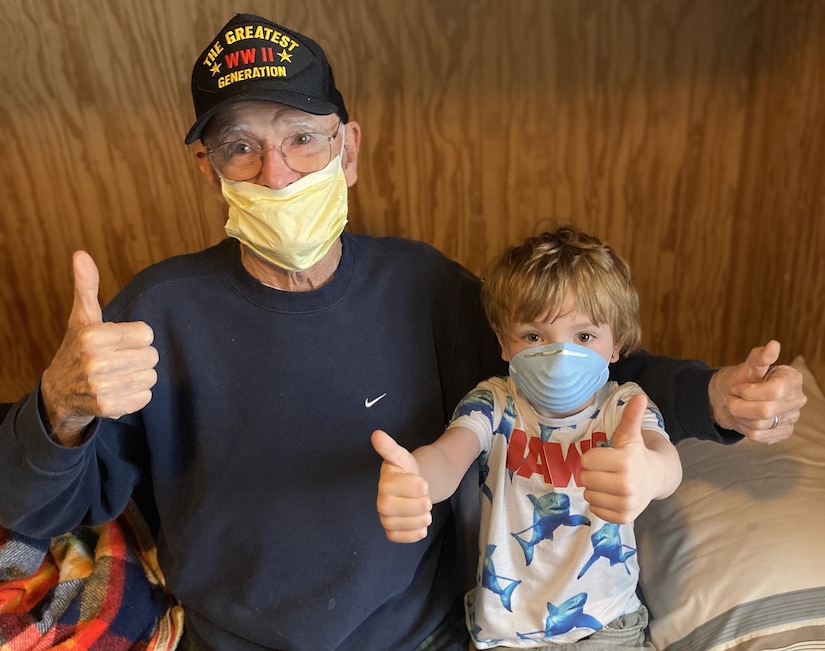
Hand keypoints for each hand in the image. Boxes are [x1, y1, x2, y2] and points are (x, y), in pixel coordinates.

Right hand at [40, 251, 158, 445]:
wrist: (60, 391)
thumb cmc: (77, 348)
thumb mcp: (82, 317)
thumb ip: (87, 286)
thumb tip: (81, 254)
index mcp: (93, 336)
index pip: (147, 334)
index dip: (136, 337)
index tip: (119, 340)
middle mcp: (96, 362)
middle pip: (152, 356)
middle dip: (139, 356)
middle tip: (118, 358)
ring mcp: (102, 387)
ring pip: (151, 376)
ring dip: (139, 375)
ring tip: (118, 373)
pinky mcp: (109, 407)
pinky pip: (145, 396)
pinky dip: (136, 394)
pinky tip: (118, 388)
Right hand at [371, 429, 431, 542]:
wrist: (415, 487)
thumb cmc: (407, 471)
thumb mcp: (403, 457)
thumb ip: (390, 448)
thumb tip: (376, 434)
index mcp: (384, 482)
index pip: (391, 488)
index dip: (411, 487)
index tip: (423, 483)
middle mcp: (380, 501)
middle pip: (392, 509)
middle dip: (416, 505)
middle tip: (427, 499)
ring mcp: (385, 518)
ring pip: (399, 525)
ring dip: (419, 519)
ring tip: (425, 510)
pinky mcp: (392, 532)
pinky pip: (400, 538)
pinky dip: (414, 533)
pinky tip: (421, 523)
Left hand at [580, 394, 669, 523]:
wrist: (656, 478)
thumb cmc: (636, 454)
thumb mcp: (631, 434)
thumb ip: (631, 416)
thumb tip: (639, 396)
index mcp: (625, 462)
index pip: (586, 461)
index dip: (593, 457)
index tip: (606, 456)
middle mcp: (627, 485)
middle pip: (585, 479)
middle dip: (593, 472)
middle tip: (607, 470)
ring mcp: (626, 504)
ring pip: (588, 495)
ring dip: (596, 488)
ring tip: (611, 482)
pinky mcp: (623, 518)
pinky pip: (595, 510)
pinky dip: (600, 503)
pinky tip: (613, 495)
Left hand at [708, 340, 806, 443]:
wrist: (727, 398)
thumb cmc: (737, 380)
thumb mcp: (744, 367)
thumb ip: (759, 358)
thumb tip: (773, 345)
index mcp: (791, 379)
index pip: (774, 392)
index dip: (749, 392)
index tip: (737, 387)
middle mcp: (796, 398)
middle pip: (765, 410)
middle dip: (739, 405)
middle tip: (732, 398)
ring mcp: (791, 417)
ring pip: (760, 425)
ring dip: (740, 416)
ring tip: (738, 407)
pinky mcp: (782, 432)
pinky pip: (759, 436)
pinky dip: (744, 428)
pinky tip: (744, 418)